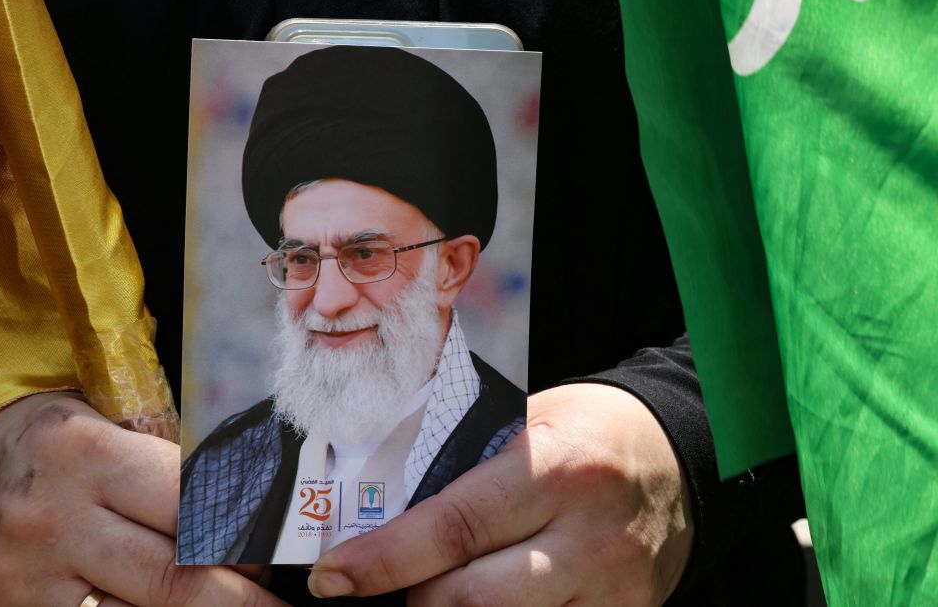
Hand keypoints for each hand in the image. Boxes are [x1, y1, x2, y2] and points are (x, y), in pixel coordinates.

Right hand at [0, 392, 283, 606]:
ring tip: (226, 606)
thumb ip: (166, 469)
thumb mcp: (100, 429)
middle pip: (177, 579)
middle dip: (241, 601)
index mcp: (84, 450)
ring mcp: (22, 577)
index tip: (280, 555)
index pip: (195, 505)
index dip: (248, 538)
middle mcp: (50, 516)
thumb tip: (253, 516)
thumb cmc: (43, 449)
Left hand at [306, 383, 692, 605]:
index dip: (384, 559)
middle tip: (373, 590)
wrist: (679, 457)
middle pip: (472, 599)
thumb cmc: (585, 431)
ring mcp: (612, 588)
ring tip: (431, 592)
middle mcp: (589, 535)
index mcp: (555, 467)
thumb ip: (464, 465)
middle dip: (411, 602)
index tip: (334, 577)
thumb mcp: (527, 424)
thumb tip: (378, 506)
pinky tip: (483, 603)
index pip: (453, 526)